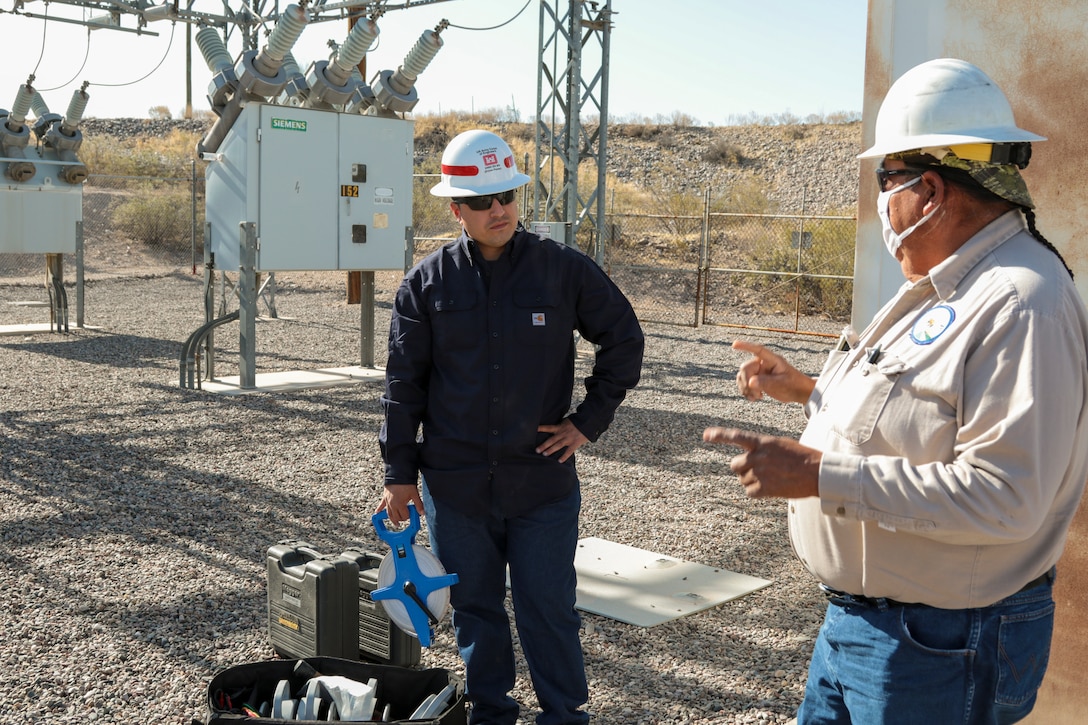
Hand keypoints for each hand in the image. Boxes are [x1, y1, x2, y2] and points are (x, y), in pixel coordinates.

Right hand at [376, 484, 423, 524]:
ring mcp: (387, 501)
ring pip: (389, 514)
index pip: (404, 516)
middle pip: (396, 517)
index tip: (411, 514)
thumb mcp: (414, 494)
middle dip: (401, 519)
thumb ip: (418, 504)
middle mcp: (392, 505)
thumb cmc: (406, 483)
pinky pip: (381, 505)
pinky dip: (379, 510)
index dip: (408, 516)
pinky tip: (377, 513)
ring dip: (392, 519)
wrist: (398, 474)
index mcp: (400, 505)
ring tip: (395, 523)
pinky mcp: (384, 497)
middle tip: (405, 518)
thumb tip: (422, 513)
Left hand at [536, 418, 588, 462]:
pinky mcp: (575, 443)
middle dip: (544, 445)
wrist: (588, 422)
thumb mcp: (566, 421)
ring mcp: (569, 439)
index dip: (541, 428)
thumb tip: (552, 429)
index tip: (534, 430)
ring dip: (551, 450)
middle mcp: (563, 433)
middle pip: (551, 439)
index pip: (548, 427)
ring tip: (544, 454)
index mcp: (560, 427)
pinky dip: (564, 456)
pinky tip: (559, 461)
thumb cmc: (576, 422)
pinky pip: (569, 451)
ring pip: (558, 445)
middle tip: (537, 450)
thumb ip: (560, 426)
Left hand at [703, 427, 820, 498]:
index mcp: (763, 443)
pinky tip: (771, 488)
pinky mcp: (764, 489)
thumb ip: (762, 449)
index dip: (719, 436)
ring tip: (771, 478)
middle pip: (734, 465)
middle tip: (758, 470)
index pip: (736, 437)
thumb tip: (748, 459)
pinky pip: (749, 492)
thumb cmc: (801, 457)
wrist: (817, 473)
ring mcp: (760, 474)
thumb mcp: (780, 445)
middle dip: (742, 468)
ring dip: (751, 480)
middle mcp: (758, 457)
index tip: (706, 436)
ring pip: (742, 480)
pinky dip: (756, 492)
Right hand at [733, 339, 815, 403]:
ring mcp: (759, 372)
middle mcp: (763, 364)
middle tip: (756, 394)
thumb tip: (750, 382)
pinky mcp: (757, 381)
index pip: (758, 350)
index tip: (734, 345)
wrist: (798, 392)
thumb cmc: (794, 384)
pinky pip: (744, 384)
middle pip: (746, 368)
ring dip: (745, 389)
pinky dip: (746, 392)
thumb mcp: (782, 384)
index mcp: (772, 360)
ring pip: (742, 377)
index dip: (746, 346)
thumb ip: (766, 382)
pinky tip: (754, 398)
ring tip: (756, 397)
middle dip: (747, 382)